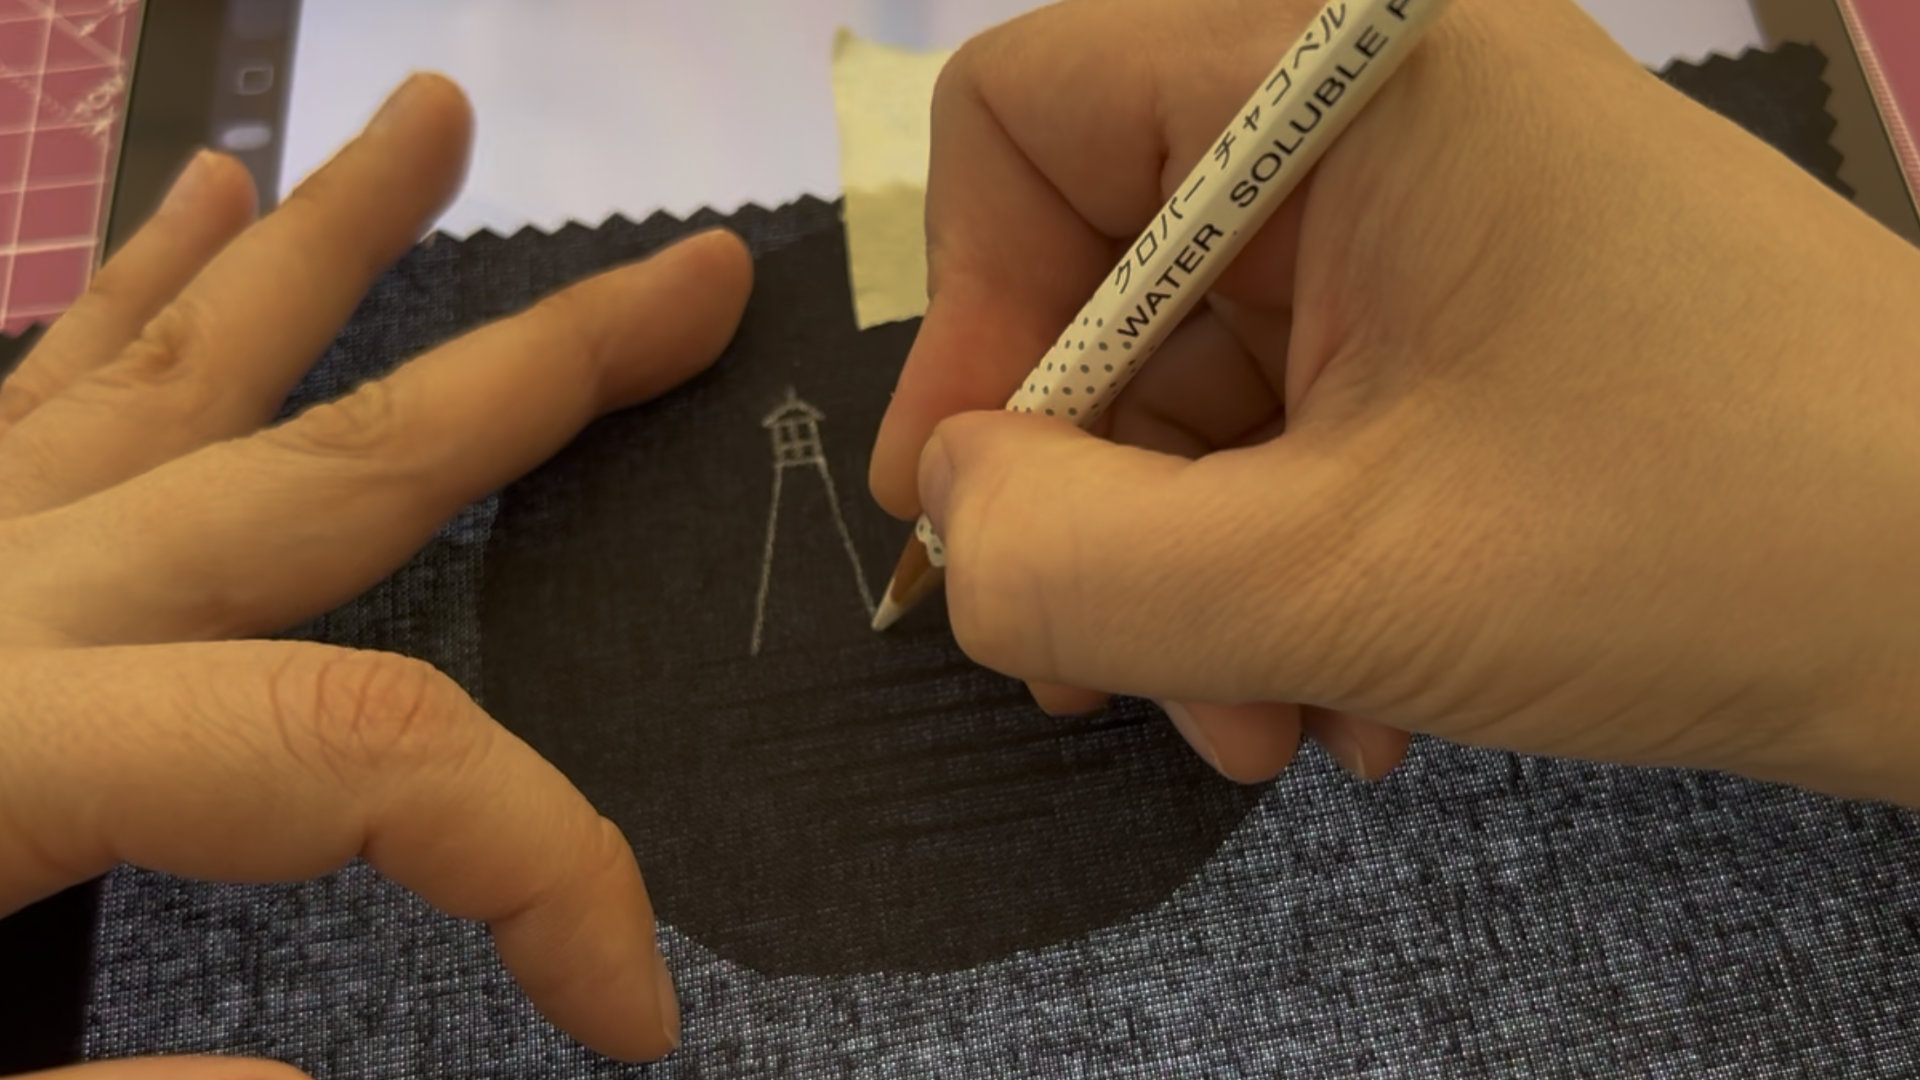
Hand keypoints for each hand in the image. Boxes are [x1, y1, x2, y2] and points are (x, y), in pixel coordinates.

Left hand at [0, 74, 751, 1068]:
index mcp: (1, 747)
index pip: (366, 756)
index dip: (545, 876)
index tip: (635, 1011)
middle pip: (330, 463)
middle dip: (540, 371)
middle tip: (692, 281)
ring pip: (172, 363)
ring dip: (325, 243)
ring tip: (430, 122)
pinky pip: (30, 384)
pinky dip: (129, 289)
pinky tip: (191, 203)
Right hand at [869, 0, 1919, 803]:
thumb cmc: (1704, 543)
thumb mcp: (1347, 577)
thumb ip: (1077, 563)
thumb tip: (947, 528)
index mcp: (1339, 68)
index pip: (1027, 116)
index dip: (970, 317)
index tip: (973, 509)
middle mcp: (1373, 111)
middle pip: (1110, 279)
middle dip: (1106, 508)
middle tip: (1122, 689)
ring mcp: (1433, 219)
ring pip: (1205, 384)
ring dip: (1206, 578)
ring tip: (1282, 725)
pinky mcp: (1477, 319)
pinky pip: (1301, 427)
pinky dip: (1294, 571)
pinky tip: (1362, 697)